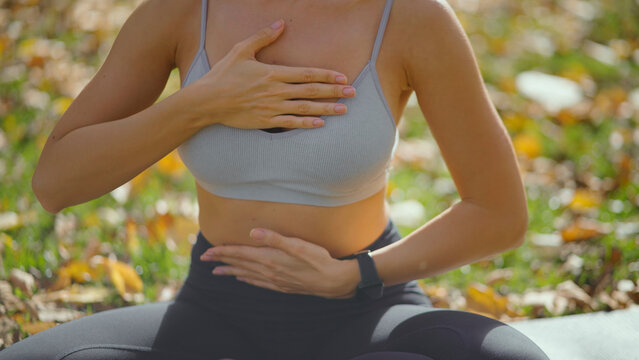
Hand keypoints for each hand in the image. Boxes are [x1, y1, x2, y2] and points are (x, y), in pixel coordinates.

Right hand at [184, 19, 356, 129]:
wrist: (208, 101)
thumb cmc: (223, 74)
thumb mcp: (241, 50)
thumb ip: (263, 37)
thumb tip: (281, 24)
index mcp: (272, 73)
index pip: (307, 73)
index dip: (327, 75)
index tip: (343, 77)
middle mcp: (276, 91)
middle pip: (311, 91)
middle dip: (334, 91)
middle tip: (353, 93)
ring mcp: (272, 108)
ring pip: (305, 108)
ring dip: (326, 109)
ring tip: (344, 110)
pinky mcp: (266, 121)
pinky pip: (290, 123)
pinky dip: (307, 124)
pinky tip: (321, 124)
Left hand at [199, 227, 360, 298]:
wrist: (333, 281)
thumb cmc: (318, 260)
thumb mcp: (298, 245)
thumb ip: (275, 238)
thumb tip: (253, 232)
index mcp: (270, 259)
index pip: (240, 254)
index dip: (223, 252)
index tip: (207, 252)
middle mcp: (269, 271)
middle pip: (239, 264)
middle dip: (221, 261)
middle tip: (204, 260)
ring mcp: (275, 280)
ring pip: (246, 274)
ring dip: (230, 272)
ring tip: (216, 272)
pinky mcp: (282, 285)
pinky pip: (258, 283)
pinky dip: (247, 280)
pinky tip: (243, 279)